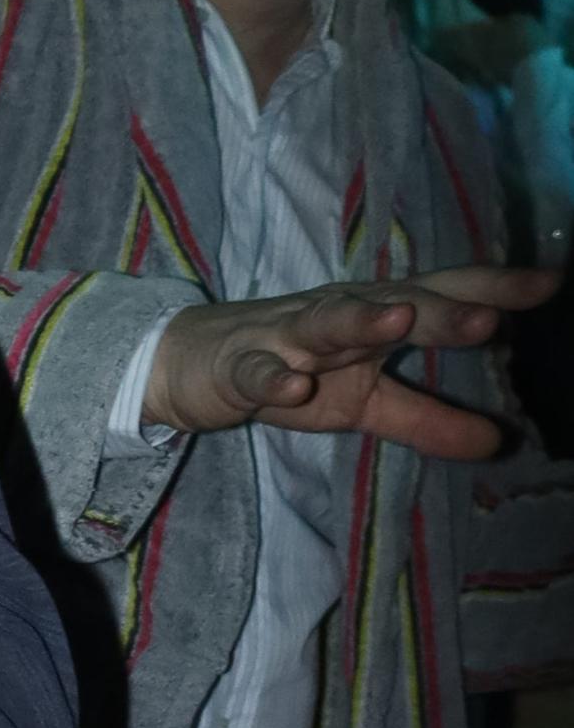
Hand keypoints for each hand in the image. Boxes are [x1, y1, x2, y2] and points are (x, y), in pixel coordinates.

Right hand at [143, 269, 552, 463]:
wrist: (188, 363)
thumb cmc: (288, 370)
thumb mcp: (364, 403)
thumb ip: (429, 420)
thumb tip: (496, 443)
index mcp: (375, 316)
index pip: (441, 294)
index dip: (493, 287)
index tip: (549, 283)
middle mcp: (338, 314)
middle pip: (393, 304)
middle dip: (440, 310)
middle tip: (490, 316)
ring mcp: (286, 337)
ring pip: (326, 324)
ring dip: (360, 320)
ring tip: (398, 321)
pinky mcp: (240, 366)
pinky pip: (259, 372)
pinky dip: (274, 378)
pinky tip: (295, 387)